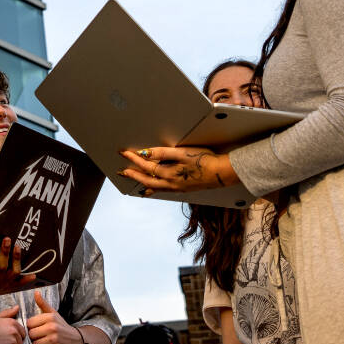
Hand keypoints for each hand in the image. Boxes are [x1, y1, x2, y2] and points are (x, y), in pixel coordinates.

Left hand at [25, 292, 81, 343]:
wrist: (78, 342)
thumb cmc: (62, 327)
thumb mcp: (54, 314)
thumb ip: (43, 304)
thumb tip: (36, 292)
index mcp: (50, 317)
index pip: (29, 323)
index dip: (32, 327)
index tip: (38, 328)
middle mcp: (52, 328)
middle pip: (31, 334)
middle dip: (34, 337)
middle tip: (41, 337)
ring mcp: (54, 340)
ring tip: (45, 343)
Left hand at [117, 145, 238, 196]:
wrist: (221, 173)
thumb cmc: (203, 160)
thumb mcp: (182, 153)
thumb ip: (162, 153)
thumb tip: (145, 154)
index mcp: (168, 174)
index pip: (146, 166)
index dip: (133, 159)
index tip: (124, 153)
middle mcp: (170, 184)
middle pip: (146, 180)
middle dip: (133, 174)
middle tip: (122, 171)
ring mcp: (177, 188)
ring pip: (154, 187)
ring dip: (142, 183)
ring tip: (134, 181)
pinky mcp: (183, 188)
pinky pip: (163, 190)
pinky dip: (154, 189)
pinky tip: (154, 188)